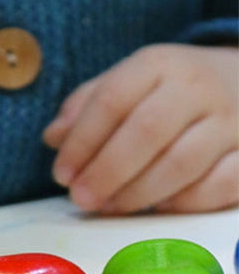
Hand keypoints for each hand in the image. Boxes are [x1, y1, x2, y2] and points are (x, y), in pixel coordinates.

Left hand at [43, 44, 237, 213]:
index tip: (61, 174)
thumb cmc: (166, 91)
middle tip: (81, 199)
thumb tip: (53, 137)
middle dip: (106, 171)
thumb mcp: (126, 83)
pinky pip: (219, 186)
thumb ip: (86, 107)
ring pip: (181, 163)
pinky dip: (184, 202)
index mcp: (159, 65)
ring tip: (109, 207)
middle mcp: (198, 88)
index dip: (82, 141)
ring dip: (137, 193)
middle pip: (147, 132)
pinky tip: (157, 208)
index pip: (112, 100)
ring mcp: (231, 121)